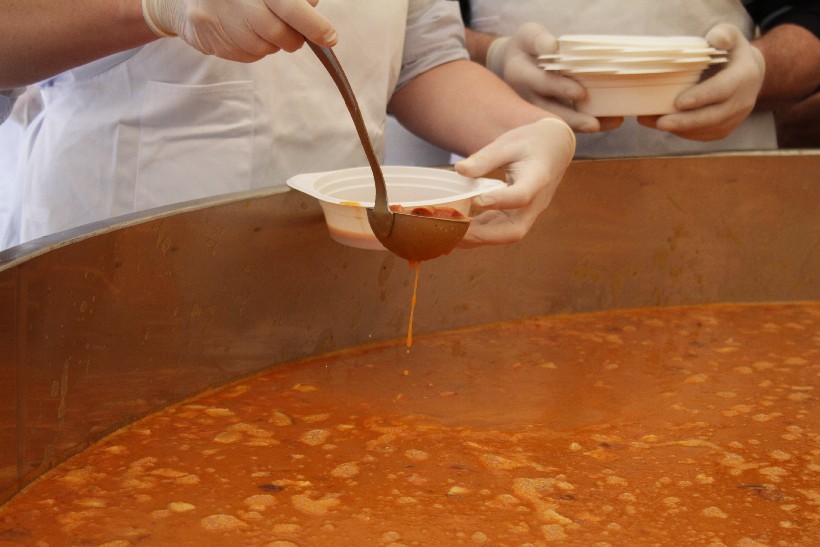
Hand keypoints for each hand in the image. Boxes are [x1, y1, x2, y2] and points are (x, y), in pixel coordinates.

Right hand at [141, 0, 337, 61]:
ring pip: (266, 47)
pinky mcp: (214, 41)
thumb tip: (313, 8)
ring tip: (258, 24)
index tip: (331, 37)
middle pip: (279, 32)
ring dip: (273, 42)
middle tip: (300, 36)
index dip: (312, 24)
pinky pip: (250, 55)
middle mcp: (236, 0)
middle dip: (295, 38)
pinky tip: (242, 32)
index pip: (289, 5)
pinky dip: (255, 49)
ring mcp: (221, 20)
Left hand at [453, 118, 574, 246]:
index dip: (499, 200)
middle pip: (515, 229)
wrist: (554, 148)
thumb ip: (485, 158)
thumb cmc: (530, 143)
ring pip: (506, 234)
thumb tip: (459, 170)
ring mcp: (528, 213)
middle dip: (484, 235)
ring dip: (479, 238)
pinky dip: (480, 232)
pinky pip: (501, 230)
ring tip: (451, 233)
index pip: (521, 196)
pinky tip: (460, 228)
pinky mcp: (519, 215)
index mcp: (537, 179)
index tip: (476, 199)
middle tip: (455, 231)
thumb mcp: (508, 144)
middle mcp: (536, 202)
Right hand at [487, 23, 611, 132]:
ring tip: (602, 126)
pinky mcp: (543, 117)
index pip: (541, 83)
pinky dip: (584, 125)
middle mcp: (524, 98)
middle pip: (548, 112)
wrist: (512, 65)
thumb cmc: (527, 47)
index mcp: (520, 74)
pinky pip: (564, 124)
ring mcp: (533, 111)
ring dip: (579, 127)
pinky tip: (606, 123)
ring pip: (555, 123)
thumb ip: (539, 39)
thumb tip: (552, 46)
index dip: (560, 88)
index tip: (581, 93)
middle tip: (594, 124)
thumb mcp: (528, 36)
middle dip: (572, 119)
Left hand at [640, 23, 764, 140]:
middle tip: (660, 123)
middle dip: (685, 122)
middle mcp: (741, 102)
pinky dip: (682, 132)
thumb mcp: (730, 36)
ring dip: (679, 129)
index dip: (701, 97)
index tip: (679, 102)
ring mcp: (733, 119)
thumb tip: (715, 40)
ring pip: (705, 129)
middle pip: (712, 117)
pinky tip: (661, 124)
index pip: (722, 90)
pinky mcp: (723, 130)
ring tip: (653, 122)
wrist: (748, 76)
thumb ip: (723, 34)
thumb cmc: (731, 52)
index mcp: (743, 77)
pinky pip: (702, 135)